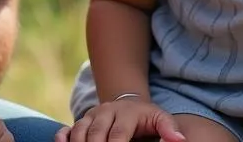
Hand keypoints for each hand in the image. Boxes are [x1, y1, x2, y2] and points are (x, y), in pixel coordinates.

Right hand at [55, 98, 184, 141]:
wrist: (129, 103)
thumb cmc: (146, 118)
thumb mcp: (160, 119)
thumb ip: (168, 129)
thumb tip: (180, 140)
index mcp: (126, 113)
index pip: (118, 134)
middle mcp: (106, 112)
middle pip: (96, 133)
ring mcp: (91, 116)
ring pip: (79, 130)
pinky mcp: (80, 121)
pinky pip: (67, 129)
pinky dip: (62, 139)